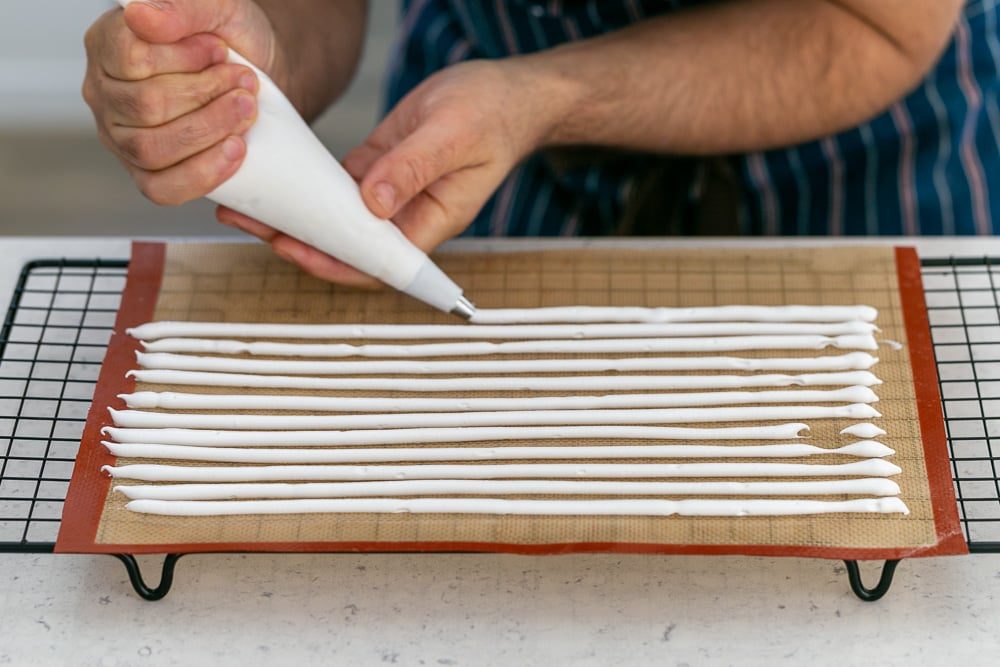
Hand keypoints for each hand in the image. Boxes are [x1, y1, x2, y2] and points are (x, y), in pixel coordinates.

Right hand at [83, 0, 285, 205]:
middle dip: (206, 95)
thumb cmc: (231, 41)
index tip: (220, 50)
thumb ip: (181, 7)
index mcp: (107, 45)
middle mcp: (104, 93)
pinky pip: (162, 189)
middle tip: (245, 83)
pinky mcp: (145, 174)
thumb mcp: (217, 7)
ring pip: (152, 149)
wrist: (259, 80)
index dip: (184, 58)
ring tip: (245, 110)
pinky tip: (236, 150)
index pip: (130, 58)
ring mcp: (120, 139)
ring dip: (211, 130)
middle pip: (145, 107)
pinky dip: (204, 173)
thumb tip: (140, 16)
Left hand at [218, 59, 561, 286]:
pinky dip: (307, 183)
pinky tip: (278, 175)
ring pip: (335, 217)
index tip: (297, 250)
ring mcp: (390, 195)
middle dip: (297, 239)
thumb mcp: (453, 135)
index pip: (377, 263)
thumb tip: (374, 203)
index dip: (335, 264)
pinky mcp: (378, 169)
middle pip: (346, 245)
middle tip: (250, 220)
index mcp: (431, 221)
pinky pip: (336, 185)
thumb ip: (413, 167)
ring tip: (248, 201)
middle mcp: (407, 216)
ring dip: (295, 213)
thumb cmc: (494, 115)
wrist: (506, 91)